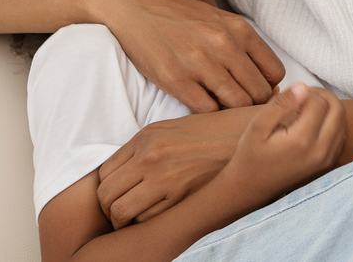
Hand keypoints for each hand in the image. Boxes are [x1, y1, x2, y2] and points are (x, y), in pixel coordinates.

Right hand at [88, 0, 285, 111]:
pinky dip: (208, 114)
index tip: (256, 93)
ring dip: (231, 112)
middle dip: (254, 105)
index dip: (269, 88)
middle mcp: (224, 44)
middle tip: (239, 107)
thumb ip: (243, 46)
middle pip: (260, 93)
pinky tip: (200, 105)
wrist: (133, 6)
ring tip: (221, 108)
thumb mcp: (218, 20)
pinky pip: (207, 110)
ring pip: (237, 105)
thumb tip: (267, 84)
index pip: (275, 73)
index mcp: (239, 29)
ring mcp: (200, 63)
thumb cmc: (179, 16)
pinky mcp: (175, 79)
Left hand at [98, 105, 260, 227]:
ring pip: (121, 211)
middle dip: (110, 210)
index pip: (104, 174)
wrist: (249, 135)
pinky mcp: (180, 194)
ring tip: (139, 220)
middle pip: (106, 194)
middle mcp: (149, 155)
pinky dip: (149, 223)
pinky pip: (147, 219)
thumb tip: (125, 173)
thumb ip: (147, 148)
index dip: (108, 190)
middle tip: (124, 214)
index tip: (118, 196)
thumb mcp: (175, 129)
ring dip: (126, 220)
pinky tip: (162, 217)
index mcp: (146, 137)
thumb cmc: (215, 133)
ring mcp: (164, 175)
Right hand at [221, 83, 346, 203]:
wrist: (251, 188)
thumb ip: (281, 105)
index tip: (291, 95)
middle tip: (303, 95)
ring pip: (342, 121)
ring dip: (329, 107)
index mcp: (302, 140)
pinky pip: (341, 135)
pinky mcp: (328, 164)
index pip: (319, 102)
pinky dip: (332, 122)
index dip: (306, 91)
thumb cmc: (250, 155)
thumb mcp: (257, 126)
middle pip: (337, 109)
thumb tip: (303, 87)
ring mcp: (327, 160)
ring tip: (306, 107)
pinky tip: (313, 121)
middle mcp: (320, 151)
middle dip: (323, 95)